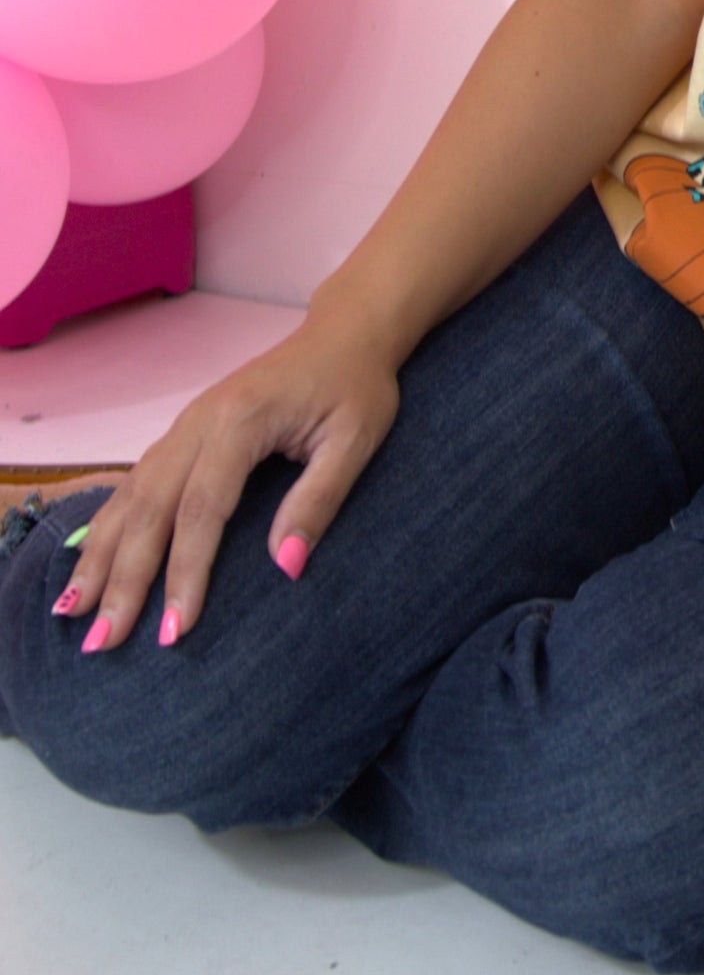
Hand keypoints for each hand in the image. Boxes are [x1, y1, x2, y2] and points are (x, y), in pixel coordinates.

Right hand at [54, 314, 401, 652]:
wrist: (343, 334)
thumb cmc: (356, 387)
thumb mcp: (356, 441)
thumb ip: (319, 500)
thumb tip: (286, 568)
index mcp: (242, 421)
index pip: (202, 508)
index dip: (185, 572)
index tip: (175, 629)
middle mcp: (200, 421)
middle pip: (151, 507)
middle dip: (126, 578)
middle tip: (106, 640)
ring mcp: (185, 424)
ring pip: (130, 495)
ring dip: (102, 554)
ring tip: (76, 611)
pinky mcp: (183, 431)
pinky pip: (134, 481)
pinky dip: (108, 524)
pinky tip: (90, 561)